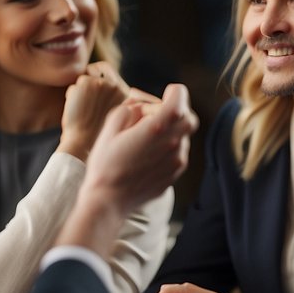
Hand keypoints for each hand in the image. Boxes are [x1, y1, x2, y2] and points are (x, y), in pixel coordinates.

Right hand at [56, 83, 195, 254]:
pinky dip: (169, 147)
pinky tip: (147, 154)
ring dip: (171, 131)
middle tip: (157, 114)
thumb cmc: (105, 163)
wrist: (108, 200)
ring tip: (145, 138)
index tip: (167, 92)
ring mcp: (177, 161)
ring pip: (183, 137)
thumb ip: (131, 109)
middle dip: (177, 111)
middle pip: (189, 118)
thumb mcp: (110, 127)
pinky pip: (178, 153)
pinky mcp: (175, 174)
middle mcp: (173, 143)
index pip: (180, 100)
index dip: (175, 92)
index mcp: (157, 128)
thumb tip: (143, 106)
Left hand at [59, 63, 149, 161]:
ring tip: (81, 110)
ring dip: (79, 91)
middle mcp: (117, 86)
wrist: (85, 143)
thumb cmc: (97, 136)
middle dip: (86, 77)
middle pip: (94, 70)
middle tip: (82, 92)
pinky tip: (76, 110)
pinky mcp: (87, 83)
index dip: (97, 70)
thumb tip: (104, 86)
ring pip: (83, 79)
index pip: (107, 69)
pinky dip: (72, 96)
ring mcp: (102, 83)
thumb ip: (114, 100)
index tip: (90, 76)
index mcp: (126, 94)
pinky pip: (74, 85)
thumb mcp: (116, 118)